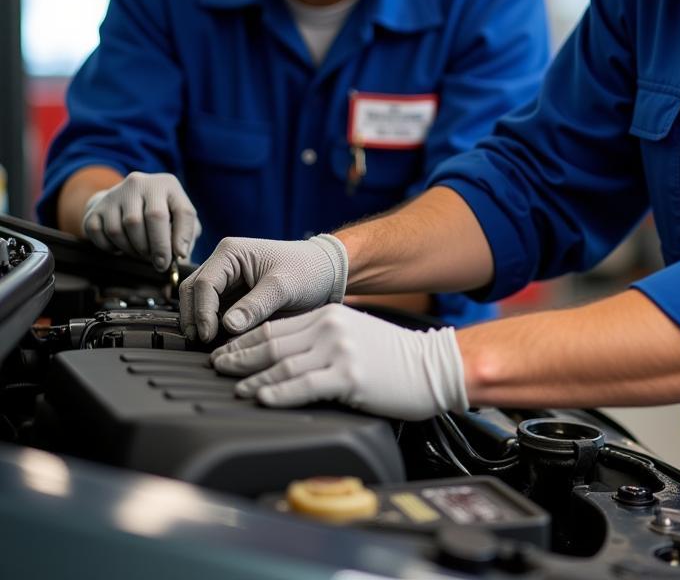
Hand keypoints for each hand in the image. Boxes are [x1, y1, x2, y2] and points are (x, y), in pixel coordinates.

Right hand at [82, 171, 199, 270]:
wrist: (122, 201)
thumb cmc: (159, 213)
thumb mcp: (178, 216)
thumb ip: (186, 232)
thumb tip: (181, 254)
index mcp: (167, 184)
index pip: (182, 211)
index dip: (181, 237)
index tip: (179, 256)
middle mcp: (140, 183)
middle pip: (152, 218)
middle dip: (158, 247)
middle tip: (160, 263)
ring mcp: (114, 194)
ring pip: (123, 228)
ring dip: (134, 249)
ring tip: (142, 253)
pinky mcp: (95, 209)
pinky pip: (100, 234)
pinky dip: (112, 248)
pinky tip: (122, 247)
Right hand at [178, 234, 347, 342]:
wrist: (326, 273)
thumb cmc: (308, 270)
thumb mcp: (284, 286)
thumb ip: (255, 305)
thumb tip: (227, 326)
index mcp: (230, 253)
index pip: (203, 284)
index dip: (201, 312)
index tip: (208, 335)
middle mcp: (223, 265)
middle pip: (192, 294)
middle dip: (195, 319)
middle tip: (203, 345)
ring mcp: (226, 282)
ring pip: (199, 305)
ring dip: (201, 325)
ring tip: (211, 347)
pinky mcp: (233, 298)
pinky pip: (215, 315)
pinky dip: (214, 329)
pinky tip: (221, 343)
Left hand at [211, 304, 467, 418]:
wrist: (431, 365)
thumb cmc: (394, 357)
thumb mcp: (353, 334)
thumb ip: (321, 338)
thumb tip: (282, 356)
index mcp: (329, 315)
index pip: (275, 325)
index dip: (244, 339)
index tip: (224, 351)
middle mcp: (331, 327)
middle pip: (272, 341)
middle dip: (239, 355)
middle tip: (215, 366)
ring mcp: (340, 350)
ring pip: (283, 363)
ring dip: (253, 377)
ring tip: (234, 386)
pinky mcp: (349, 375)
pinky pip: (305, 385)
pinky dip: (279, 392)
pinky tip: (263, 398)